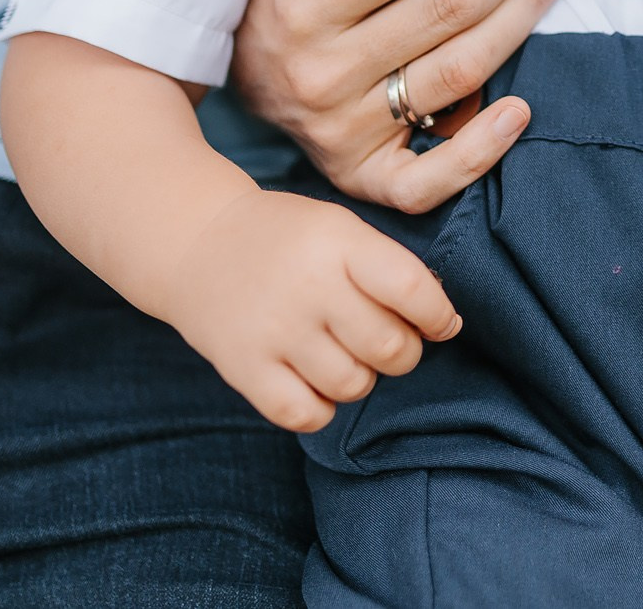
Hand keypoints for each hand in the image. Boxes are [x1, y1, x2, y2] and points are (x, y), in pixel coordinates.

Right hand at [154, 187, 461, 432]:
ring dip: (362, 378)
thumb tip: (446, 326)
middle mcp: (308, 287)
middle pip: (389, 347)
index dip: (437, 316)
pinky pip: (307, 416)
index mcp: (337, 242)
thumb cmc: (287, 239)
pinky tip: (314, 382)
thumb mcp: (338, 228)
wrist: (196, 242)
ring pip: (353, 386)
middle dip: (403, 352)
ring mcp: (274, 331)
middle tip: (385, 340)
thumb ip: (389, 268)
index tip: (439, 324)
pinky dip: (321, 409)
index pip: (411, 288)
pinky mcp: (245, 368)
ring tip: (343, 354)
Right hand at [232, 0, 607, 212]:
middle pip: (456, 1)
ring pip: (461, 69)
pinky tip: (525, 109)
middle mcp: (327, 69)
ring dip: (532, 8)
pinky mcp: (363, 179)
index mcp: (309, 0)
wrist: (235, 80)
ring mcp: (346, 131)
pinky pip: (430, 179)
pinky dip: (481, 150)